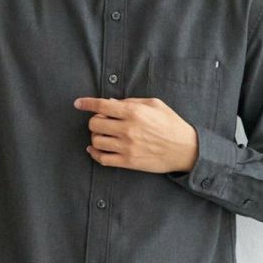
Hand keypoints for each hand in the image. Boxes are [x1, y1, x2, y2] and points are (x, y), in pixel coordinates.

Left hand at [73, 95, 199, 174]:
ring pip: (96, 141)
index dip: (86, 103)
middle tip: (102, 122)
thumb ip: (131, 101)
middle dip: (94, 121)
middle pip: (95, 124)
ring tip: (103, 135)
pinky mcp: (128, 161)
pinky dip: (94, 153)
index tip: (78, 103)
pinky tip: (95, 149)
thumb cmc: (171, 124)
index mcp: (134, 112)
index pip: (102, 105)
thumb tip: (110, 103)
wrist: (185, 149)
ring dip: (96, 137)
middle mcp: (128, 129)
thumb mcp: (155, 104)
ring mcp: (127, 147)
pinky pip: (102, 159)